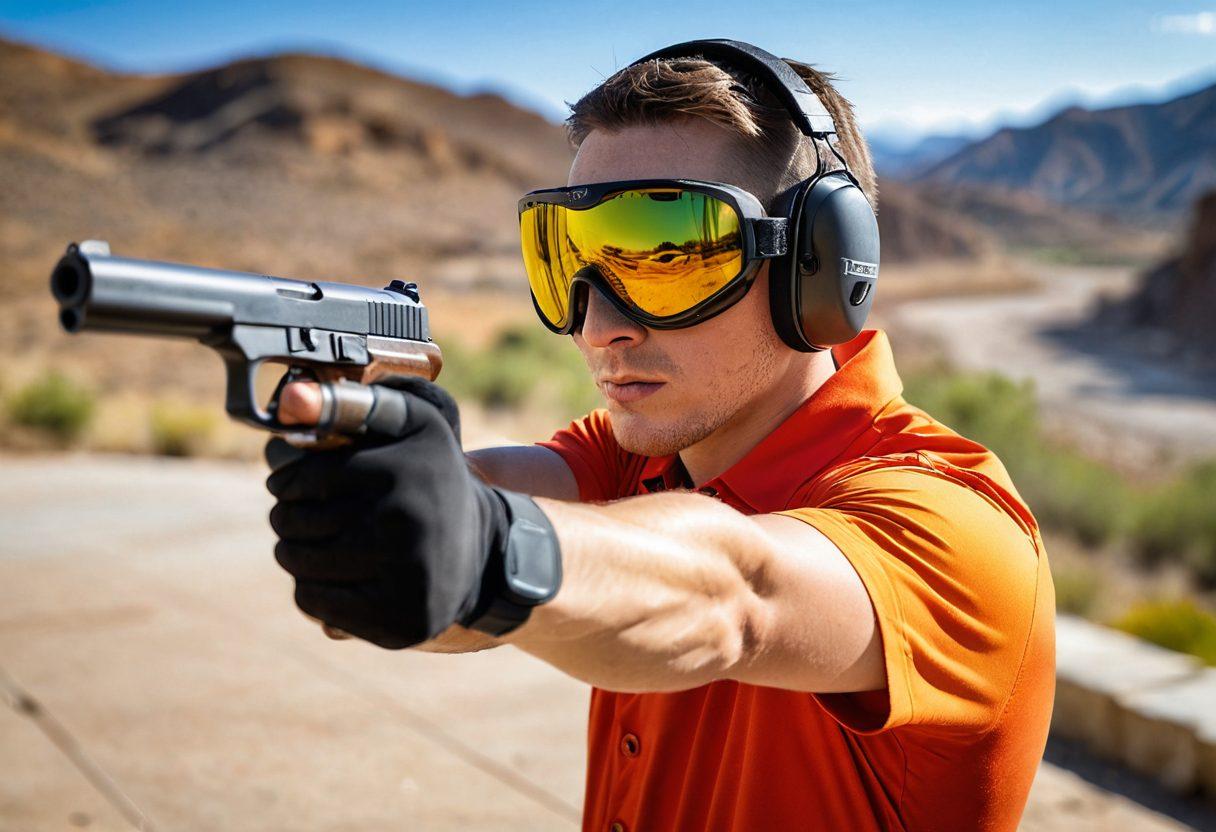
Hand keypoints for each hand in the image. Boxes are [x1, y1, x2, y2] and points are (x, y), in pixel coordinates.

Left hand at [265, 377, 505, 647]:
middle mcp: (410, 520)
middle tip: (301, 516)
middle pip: (296, 522)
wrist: (483, 552)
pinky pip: (314, 602)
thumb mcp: (407, 424)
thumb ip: (348, 403)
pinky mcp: (401, 620)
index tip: (290, 485)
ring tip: (317, 543)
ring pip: (299, 563)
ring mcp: (407, 576)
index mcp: (410, 467)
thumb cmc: (426, 479)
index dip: (288, 482)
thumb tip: (287, 396)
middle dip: (287, 517)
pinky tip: (338, 575)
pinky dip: (313, 588)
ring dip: (294, 552)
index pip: (308, 478)